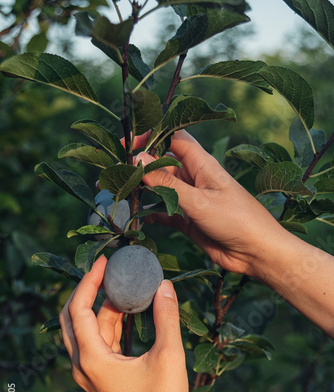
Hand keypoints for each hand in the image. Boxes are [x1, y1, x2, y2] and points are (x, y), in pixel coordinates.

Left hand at [59, 256, 212, 391]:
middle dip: (87, 291)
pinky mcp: (101, 378)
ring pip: (86, 330)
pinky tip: (126, 310)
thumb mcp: (169, 355)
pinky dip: (108, 323)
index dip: (89, 281)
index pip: (79, 310)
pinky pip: (98, 342)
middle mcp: (83, 366)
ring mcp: (90, 374)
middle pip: (72, 318)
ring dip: (101, 307)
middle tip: (105, 269)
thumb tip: (165, 285)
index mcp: (92, 360)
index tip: (104, 262)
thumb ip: (166, 316)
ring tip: (121, 285)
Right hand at [134, 130, 287, 277]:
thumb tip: (138, 160)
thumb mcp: (199, 201)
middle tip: (116, 172)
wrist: (256, 252)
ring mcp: (191, 200)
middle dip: (140, 165)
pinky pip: (165, 212)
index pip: (174, 138)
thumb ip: (167, 184)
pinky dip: (152, 213)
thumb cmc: (236, 220)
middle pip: (163, 164)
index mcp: (202, 164)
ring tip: (120, 193)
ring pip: (161, 188)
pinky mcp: (189, 220)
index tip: (128, 142)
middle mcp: (195, 178)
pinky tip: (137, 218)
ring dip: (143, 190)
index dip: (152, 135)